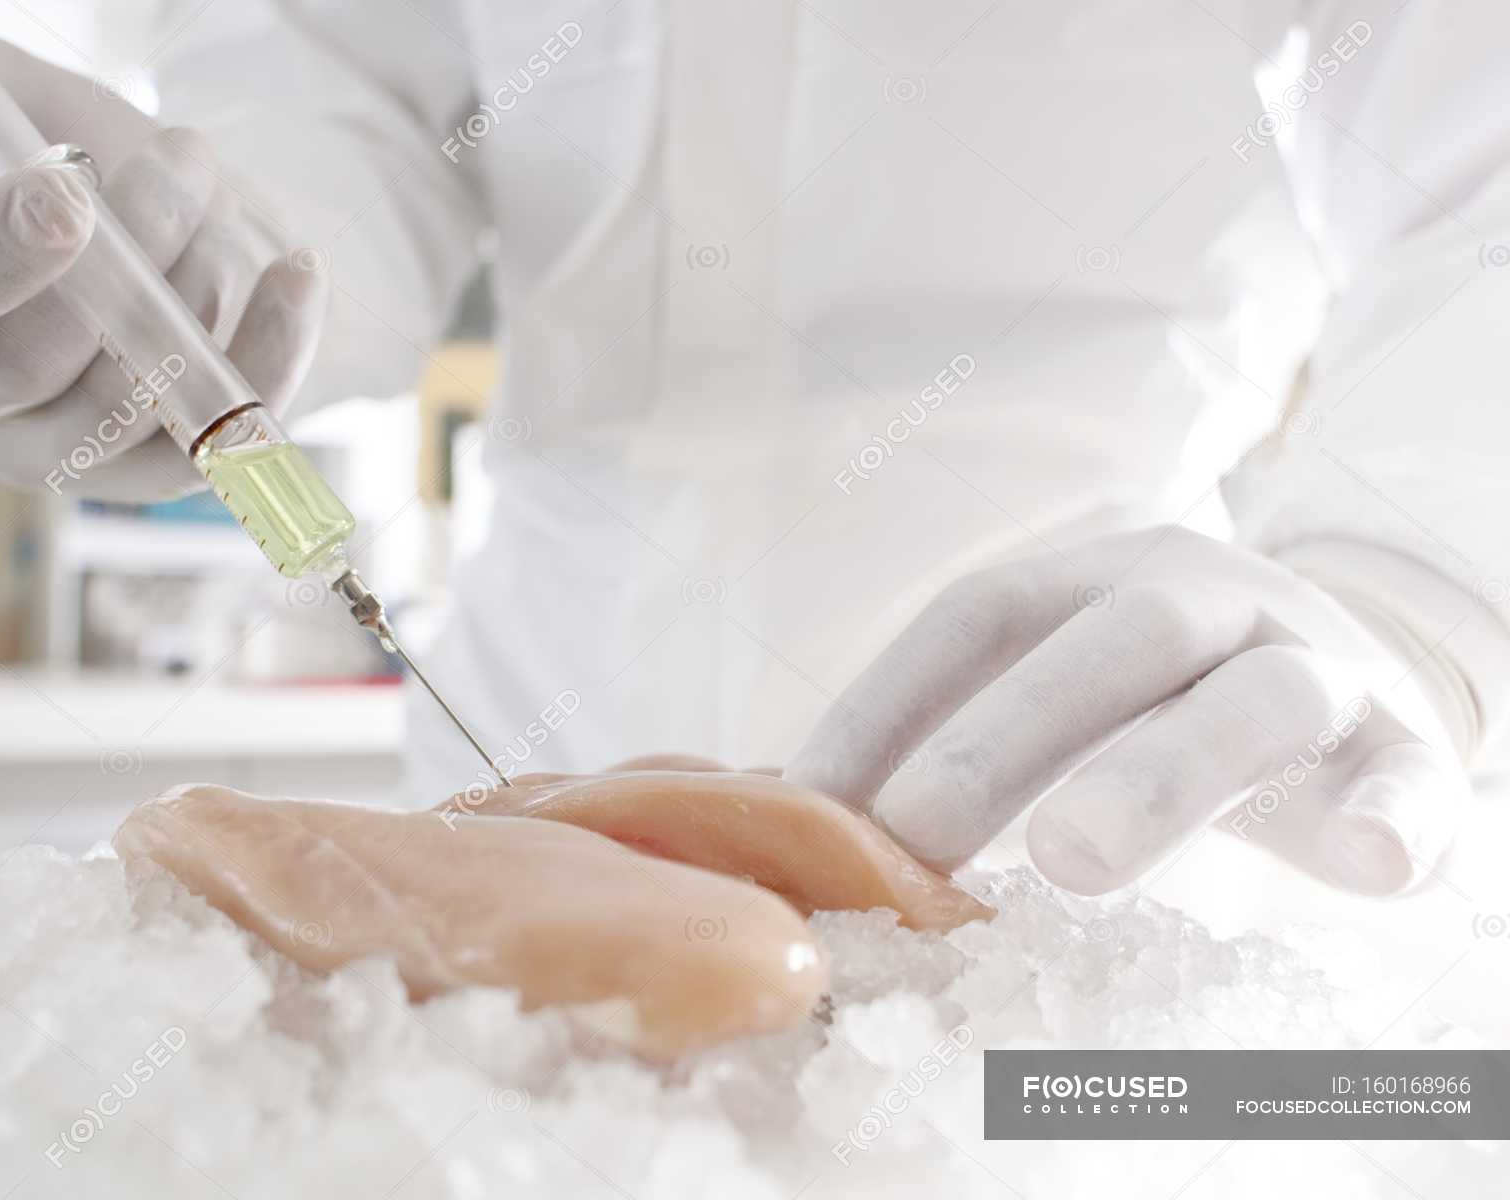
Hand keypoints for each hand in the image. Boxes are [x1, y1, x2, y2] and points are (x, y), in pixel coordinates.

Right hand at [0, 0, 327, 499]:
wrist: (168, 252)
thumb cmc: (71, 178)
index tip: (68, 187)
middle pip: (38, 360)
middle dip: (128, 249)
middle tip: (183, 154)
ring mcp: (60, 458)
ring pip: (131, 401)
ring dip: (195, 289)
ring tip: (220, 196)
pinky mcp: (152, 478)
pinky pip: (215, 437)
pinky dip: (266, 354)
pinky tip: (297, 274)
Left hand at [786, 529, 1475, 895]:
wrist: (1354, 682)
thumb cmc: (1157, 708)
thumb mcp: (1052, 697)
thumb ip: (942, 738)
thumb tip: (776, 802)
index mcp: (1094, 581)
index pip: (976, 619)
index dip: (885, 702)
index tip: (804, 801)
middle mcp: (1202, 602)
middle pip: (1107, 645)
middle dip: (1001, 737)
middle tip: (916, 837)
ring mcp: (1312, 668)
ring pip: (1247, 702)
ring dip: (1157, 777)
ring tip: (1072, 861)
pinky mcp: (1404, 750)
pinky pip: (1410, 777)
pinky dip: (1388, 817)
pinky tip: (1362, 865)